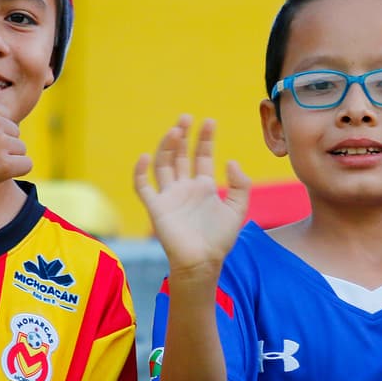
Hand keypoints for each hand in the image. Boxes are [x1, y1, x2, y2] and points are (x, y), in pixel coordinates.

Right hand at [133, 115, 250, 276]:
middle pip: (180, 155)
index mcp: (203, 188)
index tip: (209, 121)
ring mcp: (169, 196)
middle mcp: (184, 188)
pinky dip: (140, 171)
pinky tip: (145, 156)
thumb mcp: (238, 210)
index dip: (205, 139)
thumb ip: (240, 185)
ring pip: (163, 164)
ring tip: (174, 130)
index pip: (201, 156)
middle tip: (186, 117)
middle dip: (183, 135)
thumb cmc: (220, 240)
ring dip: (167, 147)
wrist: (203, 263)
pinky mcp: (156, 208)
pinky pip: (143, 186)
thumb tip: (230, 161)